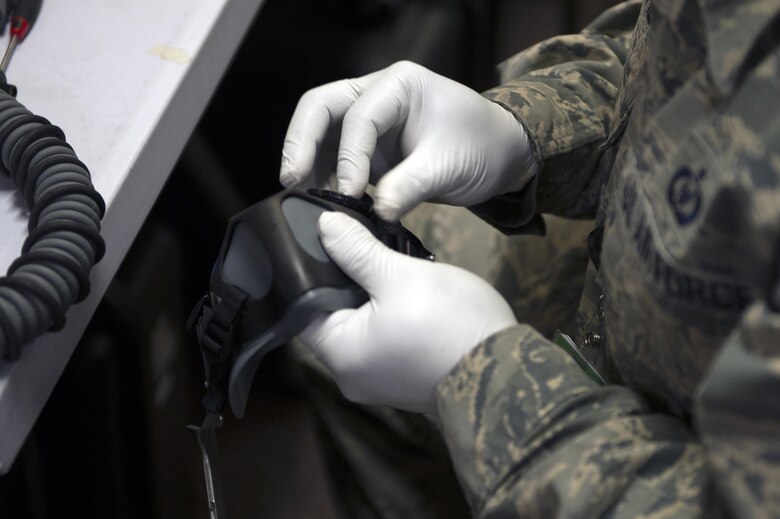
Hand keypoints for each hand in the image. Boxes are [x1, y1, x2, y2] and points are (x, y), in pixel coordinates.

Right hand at [281, 61, 537, 219]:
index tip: (348, 194)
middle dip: (301, 143)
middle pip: (321, 108)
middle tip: (292, 180)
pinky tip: (321, 198)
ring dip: (307, 160)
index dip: (348, 158)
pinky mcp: (369, 143)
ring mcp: (370, 117)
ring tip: (300, 194)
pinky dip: (325, 173)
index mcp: (400, 85)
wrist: (499, 153)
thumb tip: (376, 211)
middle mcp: (378, 93)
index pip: (359, 117)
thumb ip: (411, 185)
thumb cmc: (481, 146)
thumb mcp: (450, 166)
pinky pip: (335, 152)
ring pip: (321, 129)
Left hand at [299, 211, 517, 413]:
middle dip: (345, 282)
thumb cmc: (452, 325)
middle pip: (331, 317)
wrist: (506, 372)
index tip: (325, 241)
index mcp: (341, 355)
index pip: (302, 308)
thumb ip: (356, 251)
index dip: (310, 271)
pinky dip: (388, 317)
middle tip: (360, 246)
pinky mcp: (402, 378)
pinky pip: (382, 341)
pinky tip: (406, 294)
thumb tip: (324, 227)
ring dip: (370, 298)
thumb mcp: (399, 276)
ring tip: (386, 266)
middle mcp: (351, 375)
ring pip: (359, 327)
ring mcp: (379, 380)